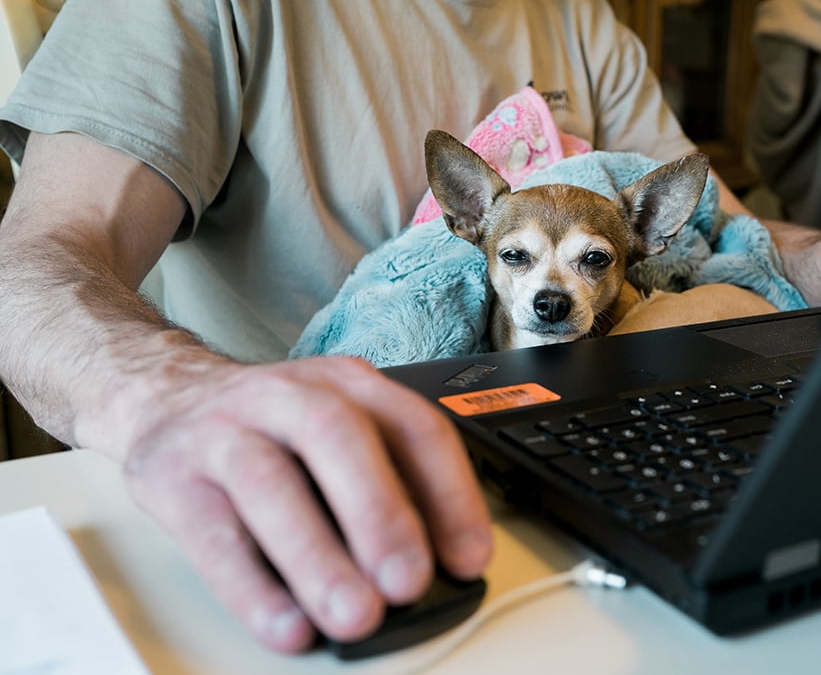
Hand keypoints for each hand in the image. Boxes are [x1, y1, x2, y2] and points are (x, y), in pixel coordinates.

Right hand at [120, 355, 491, 652]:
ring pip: (270, 484)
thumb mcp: (339, 429)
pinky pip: (213, 534)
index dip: (451, 493)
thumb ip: (387, 481)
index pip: (414, 426)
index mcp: (349, 384)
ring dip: (317, 557)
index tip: (469, 558)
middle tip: (409, 583)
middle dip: (380, 514)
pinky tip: (286, 624)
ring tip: (354, 615)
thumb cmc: (272, 426)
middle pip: (338, 438)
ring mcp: (226, 430)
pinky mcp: (173, 477)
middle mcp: (290, 396)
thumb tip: (439, 561)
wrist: (165, 396)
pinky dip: (252, 587)